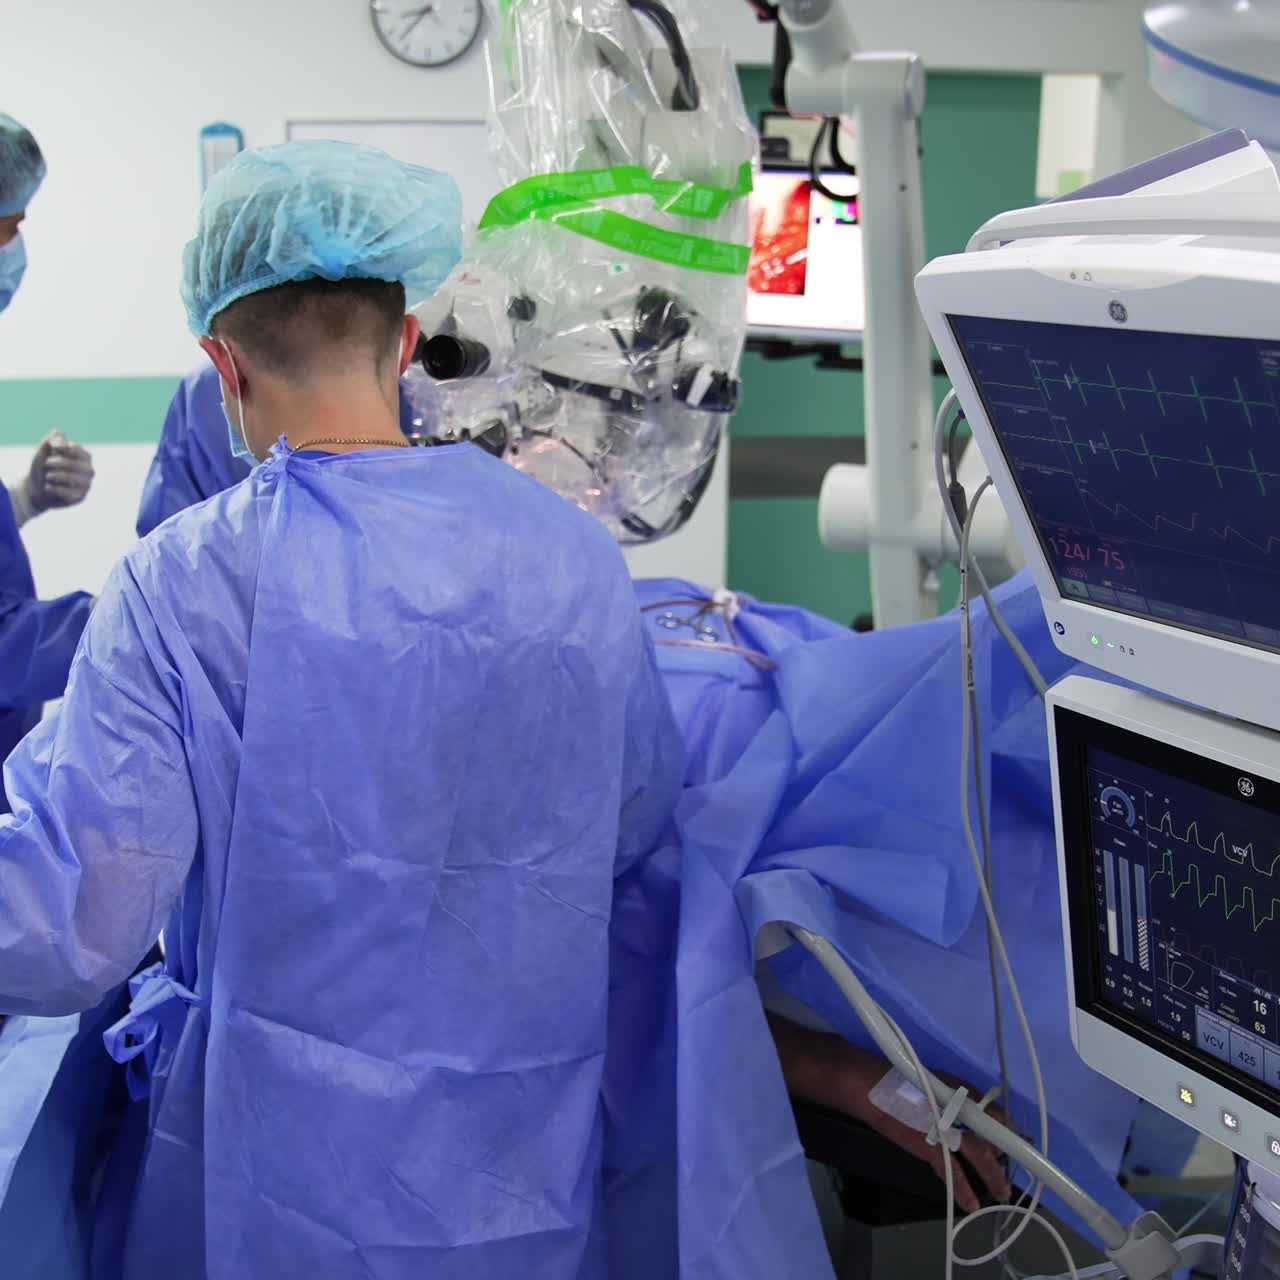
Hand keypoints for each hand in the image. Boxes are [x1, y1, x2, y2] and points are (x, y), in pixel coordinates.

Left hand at [26, 431, 94, 511]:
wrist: (36, 488)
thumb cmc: (43, 467)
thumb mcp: (44, 450)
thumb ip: (54, 439)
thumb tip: (63, 441)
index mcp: (83, 456)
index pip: (78, 450)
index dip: (64, 448)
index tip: (53, 449)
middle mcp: (88, 470)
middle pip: (78, 464)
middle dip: (60, 463)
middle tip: (47, 463)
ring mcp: (86, 484)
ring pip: (76, 479)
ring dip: (58, 476)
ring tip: (48, 476)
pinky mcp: (80, 497)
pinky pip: (71, 493)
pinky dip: (56, 489)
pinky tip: (48, 487)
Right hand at [769, 1015, 1011, 1213]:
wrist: (867, 1086)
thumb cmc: (896, 1081)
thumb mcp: (932, 1081)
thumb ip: (955, 1093)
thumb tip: (982, 1110)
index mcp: (957, 1088)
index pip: (993, 1109)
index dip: (1006, 1127)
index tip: (1016, 1138)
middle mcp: (956, 1105)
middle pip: (992, 1134)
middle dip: (1006, 1153)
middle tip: (1013, 1168)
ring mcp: (944, 1125)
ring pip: (979, 1155)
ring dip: (993, 1175)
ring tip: (1002, 1191)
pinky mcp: (929, 1144)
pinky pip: (952, 1173)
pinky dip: (964, 1190)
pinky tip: (972, 1204)